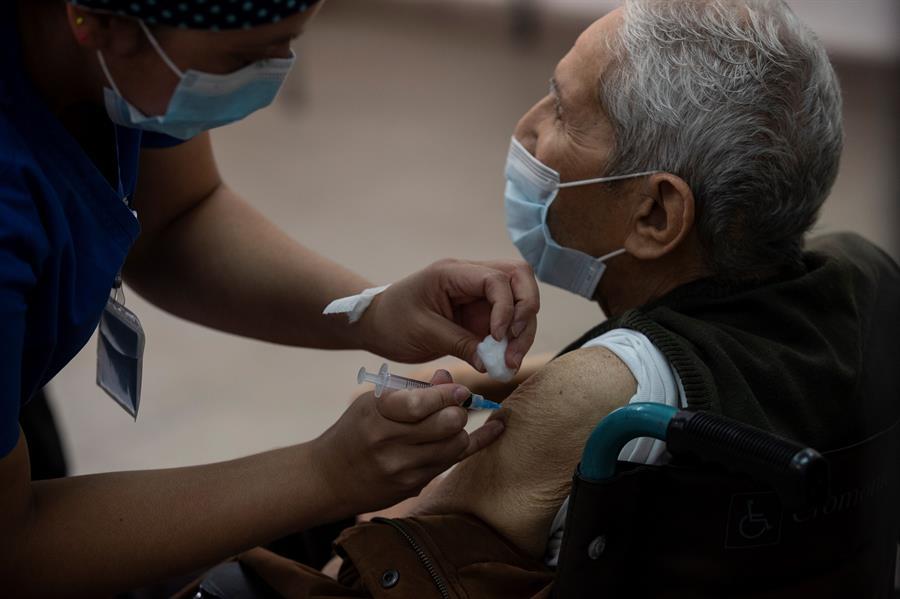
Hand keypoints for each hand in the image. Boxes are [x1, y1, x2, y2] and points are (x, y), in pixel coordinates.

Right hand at [311, 370, 504, 514]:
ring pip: (455, 446)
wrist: (328, 479)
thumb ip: (413, 390)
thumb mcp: (374, 402)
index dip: (449, 394)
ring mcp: (402, 469)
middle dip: (459, 411)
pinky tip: (492, 430)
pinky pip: (450, 463)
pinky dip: (467, 445)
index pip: (422, 403)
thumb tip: (448, 379)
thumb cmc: (355, 431)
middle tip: (457, 405)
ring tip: (454, 422)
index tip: (460, 389)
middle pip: (447, 424)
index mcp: (377, 414)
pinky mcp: (412, 487)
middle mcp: (389, 443)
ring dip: (461, 431)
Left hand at [359, 259, 539, 371]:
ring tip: (508, 363)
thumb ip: (460, 344)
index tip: (497, 337)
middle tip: (514, 344)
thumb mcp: (422, 333)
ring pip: (519, 301)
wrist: (376, 324)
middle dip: (525, 311)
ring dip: (522, 331)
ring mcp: (478, 295)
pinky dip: (511, 341)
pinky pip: (508, 322)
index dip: (506, 307)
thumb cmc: (391, 322)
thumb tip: (491, 362)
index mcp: (452, 272)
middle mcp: (470, 278)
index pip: (496, 278)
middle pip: (519, 278)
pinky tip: (503, 363)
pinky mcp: (480, 314)